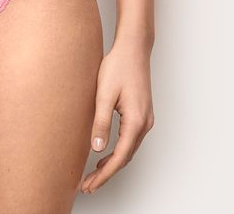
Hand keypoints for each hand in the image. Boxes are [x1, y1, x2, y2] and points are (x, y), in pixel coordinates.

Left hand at [80, 38, 154, 194]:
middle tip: (88, 184)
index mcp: (135, 122)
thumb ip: (101, 122)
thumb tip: (96, 148)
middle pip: (125, 158)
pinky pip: (130, 140)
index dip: (104, 174)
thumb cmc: (118, 67)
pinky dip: (118, 151)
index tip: (90, 184)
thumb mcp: (104, 94)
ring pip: (129, 150)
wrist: (133, 49)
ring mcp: (145, 120)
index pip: (119, 157)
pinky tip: (106, 153)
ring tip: (94, 174)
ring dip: (112, 163)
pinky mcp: (141, 114)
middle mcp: (144, 124)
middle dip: (106, 173)